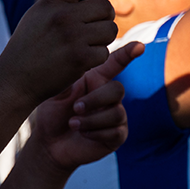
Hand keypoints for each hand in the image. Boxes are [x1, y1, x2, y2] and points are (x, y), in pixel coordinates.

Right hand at [0, 0, 128, 104]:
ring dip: (103, 40)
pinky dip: (96, 59)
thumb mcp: (38, 16)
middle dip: (104, 19)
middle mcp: (63, 15)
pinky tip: (79, 63)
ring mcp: (72, 36)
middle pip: (106, 8)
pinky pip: (105, 52)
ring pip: (110, 30)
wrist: (13, 80)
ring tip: (83, 47)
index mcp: (52, 1)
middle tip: (92, 31)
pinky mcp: (80, 58)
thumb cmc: (27, 47)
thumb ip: (64, 2)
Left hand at [30, 43, 142, 169]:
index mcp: (97, 79)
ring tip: (73, 123)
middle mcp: (109, 95)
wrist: (50, 143)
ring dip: (92, 119)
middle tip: (76, 107)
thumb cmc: (53, 113)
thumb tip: (77, 68)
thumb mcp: (55, 94)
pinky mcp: (117, 136)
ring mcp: (115, 115)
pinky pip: (115, 132)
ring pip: (116, 113)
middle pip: (118, 89)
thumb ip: (67, 81)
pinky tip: (82, 133)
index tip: (139, 46)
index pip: (116, 63)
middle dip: (96, 99)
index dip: (128, 54)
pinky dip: (96, 132)